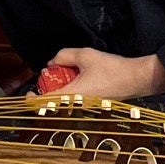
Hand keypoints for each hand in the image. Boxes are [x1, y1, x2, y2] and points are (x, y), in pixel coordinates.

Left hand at [40, 48, 164, 103]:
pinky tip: (78, 79)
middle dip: (47, 91)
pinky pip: (74, 101)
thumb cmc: (112, 68)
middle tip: (50, 77)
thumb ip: (64, 56)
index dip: (32, 100)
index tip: (29, 92)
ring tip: (65, 76)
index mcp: (72, 96)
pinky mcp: (91, 106)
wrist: (136, 79)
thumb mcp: (85, 55)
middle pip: (52, 105)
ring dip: (59, 91)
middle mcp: (77, 106)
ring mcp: (84, 108)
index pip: (44, 104)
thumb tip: (51, 63)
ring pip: (64, 103)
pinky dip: (70, 92)